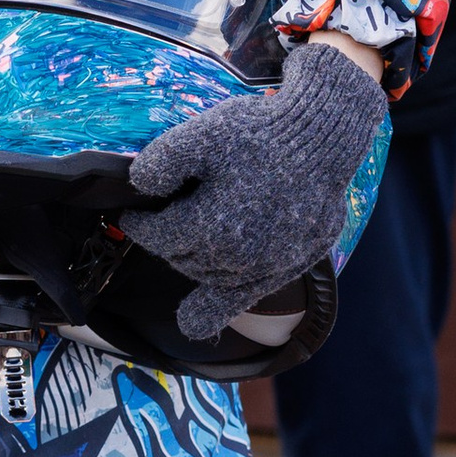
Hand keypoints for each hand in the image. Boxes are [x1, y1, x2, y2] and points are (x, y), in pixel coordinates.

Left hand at [126, 36, 387, 345]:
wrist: (323, 139)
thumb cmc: (263, 134)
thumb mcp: (202, 134)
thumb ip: (162, 161)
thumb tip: (139, 185)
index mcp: (206, 226)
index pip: (156, 236)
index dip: (138, 224)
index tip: (133, 215)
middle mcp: (233, 257)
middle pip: (180, 258)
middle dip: (166, 240)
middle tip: (166, 217)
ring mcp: (263, 267)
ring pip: (206, 276)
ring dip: (190, 260)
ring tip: (188, 239)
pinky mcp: (286, 267)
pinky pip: (241, 300)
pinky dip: (214, 310)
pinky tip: (193, 323)